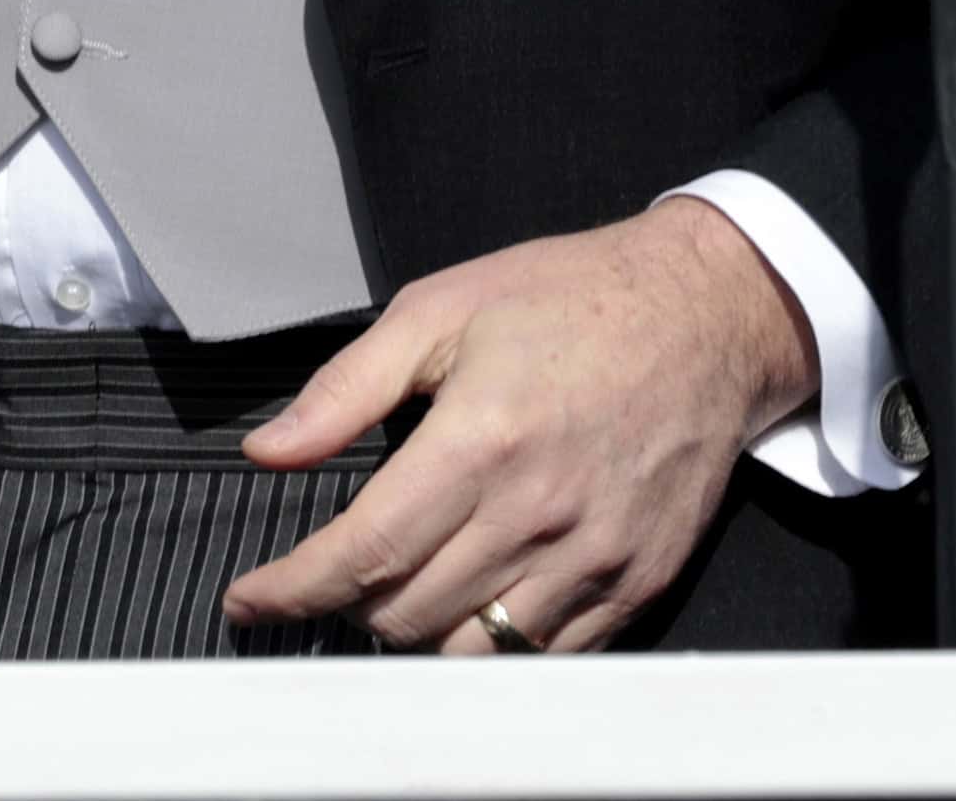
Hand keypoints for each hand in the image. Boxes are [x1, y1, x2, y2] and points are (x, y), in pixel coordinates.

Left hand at [220, 198, 815, 654]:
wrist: (705, 313)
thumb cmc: (574, 299)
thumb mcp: (440, 309)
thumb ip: (346, 389)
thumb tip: (271, 450)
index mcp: (480, 440)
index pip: (363, 553)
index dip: (291, 588)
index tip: (250, 598)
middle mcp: (537, 512)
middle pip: (405, 613)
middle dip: (346, 604)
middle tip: (331, 573)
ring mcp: (593, 556)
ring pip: (471, 651)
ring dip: (413, 634)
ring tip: (394, 592)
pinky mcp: (637, 581)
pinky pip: (547, 657)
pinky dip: (492, 647)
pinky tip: (469, 606)